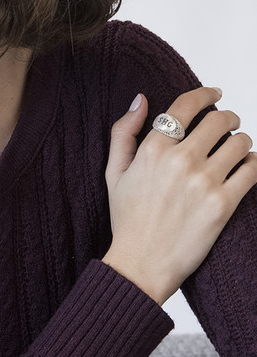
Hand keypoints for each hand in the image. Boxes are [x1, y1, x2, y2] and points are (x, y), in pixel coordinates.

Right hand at [103, 87, 256, 304]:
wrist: (140, 262)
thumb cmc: (127, 218)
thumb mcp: (114, 172)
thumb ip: (124, 132)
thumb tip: (141, 100)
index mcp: (152, 150)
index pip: (186, 106)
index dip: (205, 94)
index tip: (214, 94)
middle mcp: (179, 161)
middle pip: (220, 120)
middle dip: (227, 117)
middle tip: (227, 124)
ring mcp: (203, 183)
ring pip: (240, 142)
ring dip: (241, 141)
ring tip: (234, 150)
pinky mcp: (223, 205)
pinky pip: (253, 169)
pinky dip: (253, 163)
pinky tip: (243, 166)